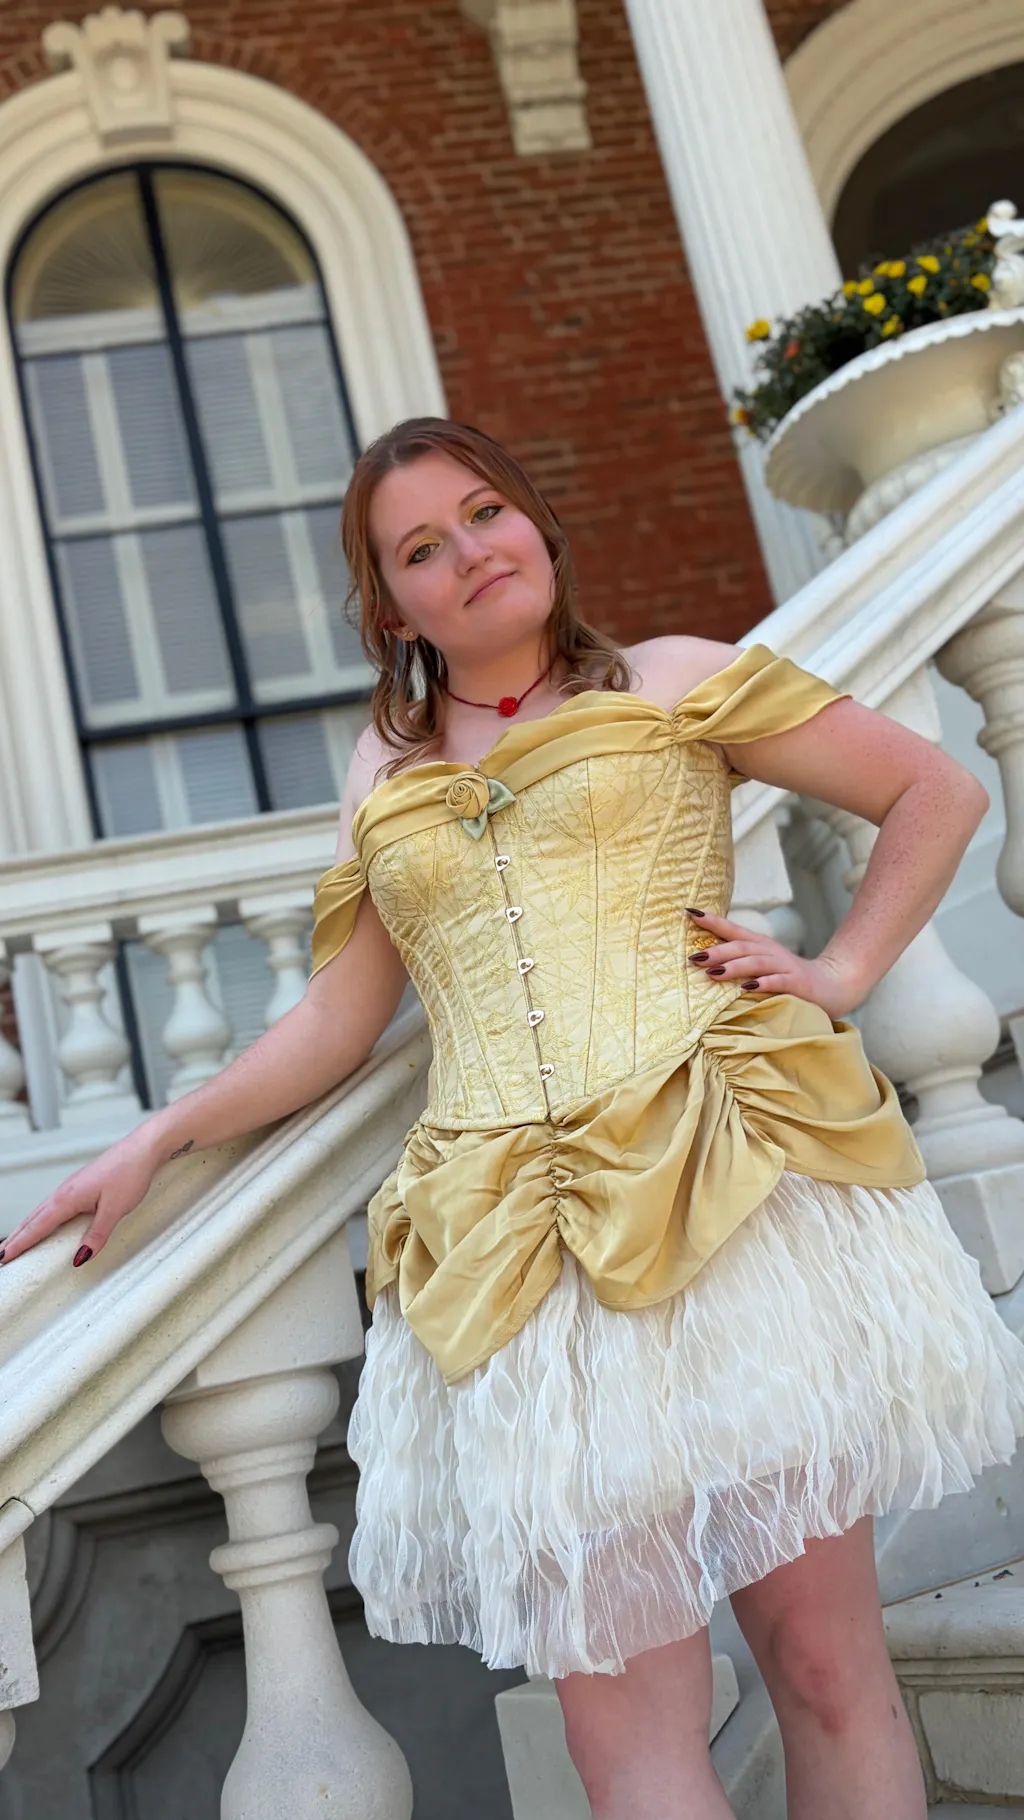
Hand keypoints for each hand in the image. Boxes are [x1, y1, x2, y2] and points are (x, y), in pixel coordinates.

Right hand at [0, 1127, 162, 1270]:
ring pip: (40, 1212)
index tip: (2, 1259)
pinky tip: (42, 1224)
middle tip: (0, 1257)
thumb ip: (97, 1234)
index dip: (19, 1244)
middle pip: (32, 1220)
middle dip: (15, 1239)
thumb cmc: (130, 1173)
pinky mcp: (79, 1186)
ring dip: (25, 1229)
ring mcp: (70, 1188)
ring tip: (14, 1244)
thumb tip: (80, 1257)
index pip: (37, 1227)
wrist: (143, 1148)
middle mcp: (64, 1192)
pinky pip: (52, 1207)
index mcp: (68, 1198)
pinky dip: (39, 1219)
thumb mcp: (115, 1209)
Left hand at [687, 911, 862, 1019]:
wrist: (832, 985)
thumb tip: (701, 960)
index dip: (712, 921)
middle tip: (692, 957)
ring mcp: (784, 966)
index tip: (689, 912)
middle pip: (740, 947)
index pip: (732, 929)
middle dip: (716, 951)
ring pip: (756, 963)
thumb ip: (737, 960)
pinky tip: (748, 988)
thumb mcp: (761, 964)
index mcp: (759, 944)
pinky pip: (778, 982)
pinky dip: (763, 984)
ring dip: (734, 967)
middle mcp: (770, 951)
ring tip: (712, 973)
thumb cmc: (787, 976)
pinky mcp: (797, 983)